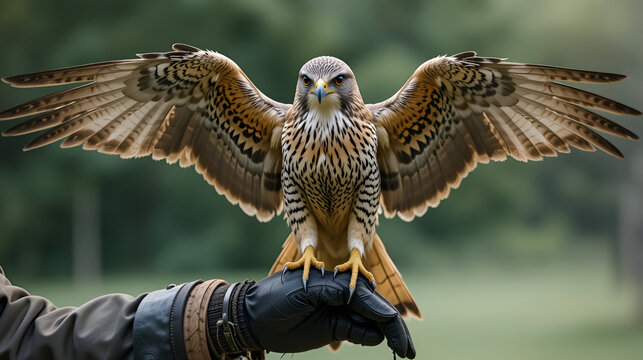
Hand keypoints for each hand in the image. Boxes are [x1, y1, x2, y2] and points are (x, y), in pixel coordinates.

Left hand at [244, 268, 415, 357]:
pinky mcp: (336, 326)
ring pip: (372, 322)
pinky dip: (374, 338)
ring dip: (389, 334)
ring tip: (404, 351)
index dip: (386, 317)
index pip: (369, 299)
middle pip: (376, 310)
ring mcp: (340, 311)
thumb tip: (363, 300)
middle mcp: (343, 295)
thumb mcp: (305, 292)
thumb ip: (336, 295)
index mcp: (336, 282)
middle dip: (394, 328)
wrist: (254, 319)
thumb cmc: (275, 299)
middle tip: (407, 352)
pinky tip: (385, 344)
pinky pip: (360, 332)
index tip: (398, 334)